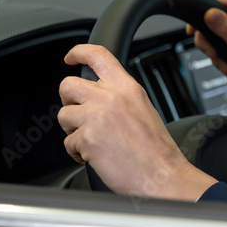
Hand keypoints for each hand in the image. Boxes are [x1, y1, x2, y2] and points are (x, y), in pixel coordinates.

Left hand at [58, 44, 215, 200]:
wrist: (162, 174)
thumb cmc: (157, 150)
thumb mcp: (143, 109)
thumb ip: (120, 97)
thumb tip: (97, 95)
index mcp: (128, 88)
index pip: (98, 56)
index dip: (79, 52)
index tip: (70, 58)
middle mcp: (111, 97)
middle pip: (68, 85)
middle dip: (68, 100)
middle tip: (78, 113)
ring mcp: (97, 117)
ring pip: (64, 115)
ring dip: (73, 130)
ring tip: (92, 141)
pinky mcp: (87, 138)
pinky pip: (68, 142)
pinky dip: (77, 152)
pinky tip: (95, 156)